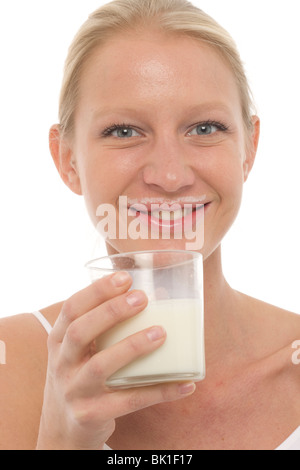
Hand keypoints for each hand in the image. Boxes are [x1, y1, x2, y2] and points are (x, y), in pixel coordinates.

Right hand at [36, 272, 194, 449]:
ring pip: (101, 366)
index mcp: (59, 340)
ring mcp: (75, 391)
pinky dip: (159, 391)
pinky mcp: (91, 415)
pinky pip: (129, 402)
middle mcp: (62, 363)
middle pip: (80, 333)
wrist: (63, 429)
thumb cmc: (81, 375)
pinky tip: (184, 383)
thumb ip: (105, 326)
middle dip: (111, 312)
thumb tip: (160, 296)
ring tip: (161, 333)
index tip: (125, 277)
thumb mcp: (80, 350)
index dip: (96, 291)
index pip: (71, 308)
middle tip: (141, 298)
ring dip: (132, 347)